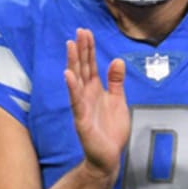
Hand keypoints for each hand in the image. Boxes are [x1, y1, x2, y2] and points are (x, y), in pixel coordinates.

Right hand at [64, 27, 129, 178]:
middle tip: (79, 32)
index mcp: (95, 90)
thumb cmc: (111, 131)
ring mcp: (82, 106)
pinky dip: (72, 88)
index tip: (86, 32)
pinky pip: (76, 101)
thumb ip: (116, 82)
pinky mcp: (81, 119)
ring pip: (77, 81)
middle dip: (81, 50)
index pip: (91, 65)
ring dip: (73, 63)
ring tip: (71, 46)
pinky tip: (68, 75)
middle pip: (83, 68)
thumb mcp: (118, 101)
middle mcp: (86, 95)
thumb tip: (117, 60)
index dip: (89, 49)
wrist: (109, 156)